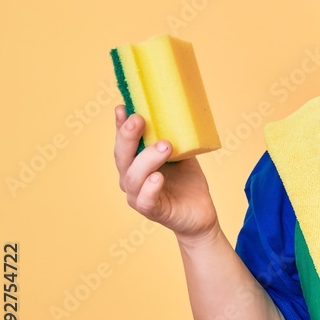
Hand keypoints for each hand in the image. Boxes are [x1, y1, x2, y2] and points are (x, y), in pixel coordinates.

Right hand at [113, 105, 219, 241]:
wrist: (200, 213)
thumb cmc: (187, 182)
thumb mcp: (182, 154)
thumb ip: (174, 136)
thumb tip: (175, 109)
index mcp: (135, 162)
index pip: (124, 141)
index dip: (120, 125)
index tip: (122, 107)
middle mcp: (130, 178)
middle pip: (121, 156)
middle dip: (127, 136)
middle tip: (139, 119)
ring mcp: (138, 196)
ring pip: (133, 177)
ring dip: (147, 159)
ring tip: (165, 146)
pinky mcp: (153, 211)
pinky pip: (146, 200)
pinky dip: (150, 187)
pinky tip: (158, 177)